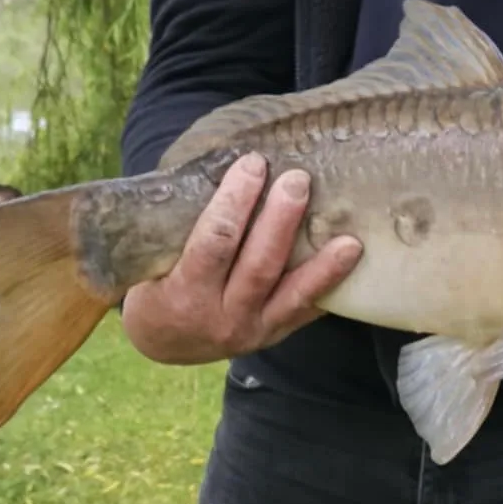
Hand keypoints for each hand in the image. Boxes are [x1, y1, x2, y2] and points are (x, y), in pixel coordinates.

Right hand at [120, 152, 362, 364]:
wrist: (164, 342)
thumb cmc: (156, 285)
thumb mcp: (151, 262)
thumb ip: (179, 226)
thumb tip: (214, 161)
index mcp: (184, 294)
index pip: (214, 243)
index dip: (234, 202)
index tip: (251, 164)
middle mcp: (221, 316)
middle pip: (259, 265)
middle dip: (280, 220)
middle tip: (298, 180)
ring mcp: (252, 330)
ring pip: (292, 294)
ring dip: (322, 265)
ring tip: (349, 239)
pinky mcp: (273, 335)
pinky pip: (305, 312)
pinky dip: (328, 289)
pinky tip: (351, 268)